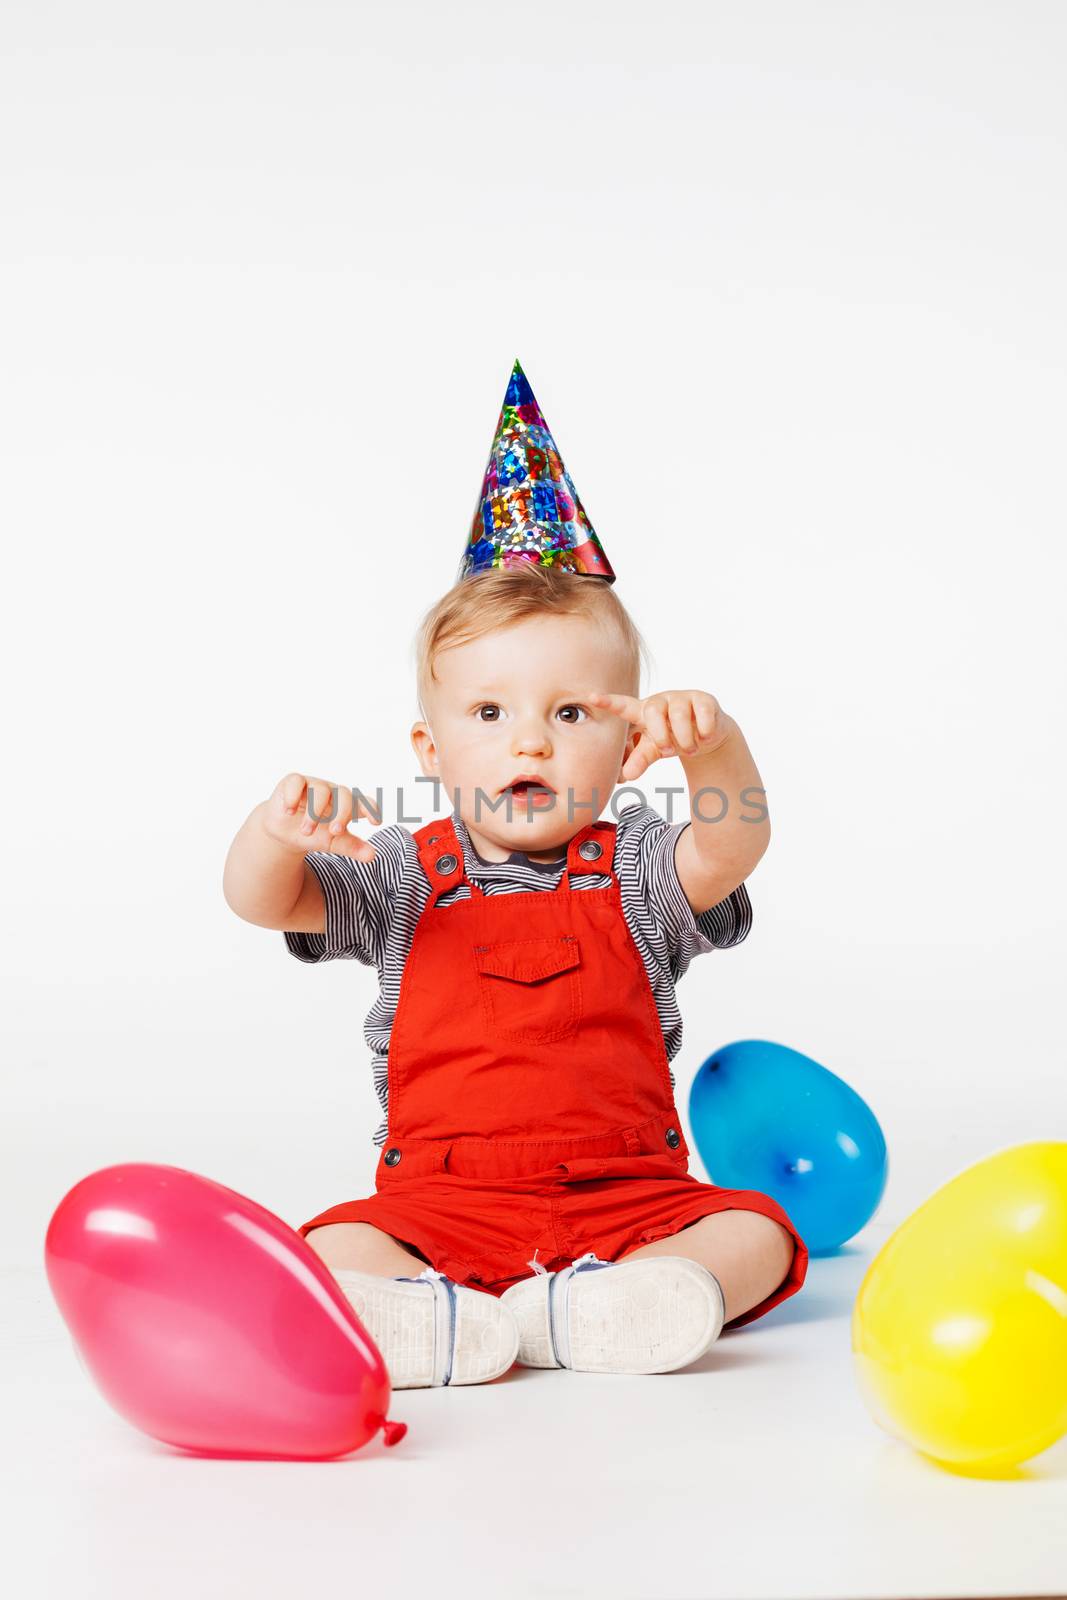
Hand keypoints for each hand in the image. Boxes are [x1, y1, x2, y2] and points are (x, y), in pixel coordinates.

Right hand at [261, 772, 377, 861]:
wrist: (285, 834)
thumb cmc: (315, 834)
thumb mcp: (334, 843)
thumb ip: (353, 847)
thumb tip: (372, 856)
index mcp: (346, 806)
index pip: (364, 802)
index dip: (371, 809)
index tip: (375, 822)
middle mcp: (332, 793)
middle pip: (344, 795)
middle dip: (341, 814)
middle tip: (334, 832)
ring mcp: (313, 785)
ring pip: (320, 790)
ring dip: (313, 812)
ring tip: (306, 831)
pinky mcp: (293, 782)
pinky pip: (296, 781)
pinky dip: (293, 796)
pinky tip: (289, 811)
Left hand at [583, 690, 733, 781]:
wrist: (706, 737)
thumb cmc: (672, 739)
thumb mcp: (653, 751)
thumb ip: (640, 760)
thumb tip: (627, 776)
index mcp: (643, 712)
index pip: (623, 706)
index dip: (608, 702)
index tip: (591, 698)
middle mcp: (661, 701)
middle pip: (653, 711)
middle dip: (660, 735)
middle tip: (668, 751)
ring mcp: (683, 698)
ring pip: (679, 714)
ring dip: (684, 739)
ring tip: (690, 749)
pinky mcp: (703, 700)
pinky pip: (702, 713)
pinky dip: (704, 732)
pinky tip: (704, 738)